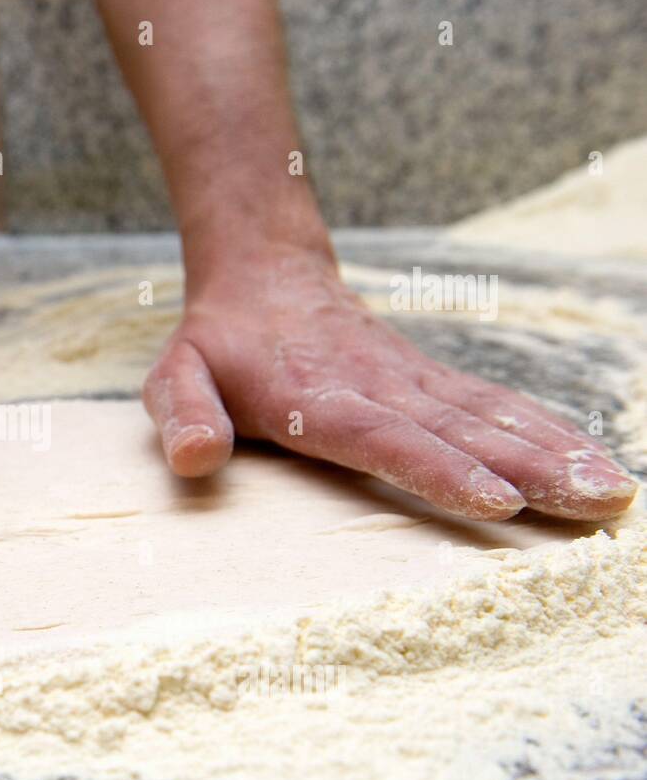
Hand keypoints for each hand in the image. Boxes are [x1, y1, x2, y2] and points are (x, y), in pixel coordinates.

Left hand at [144, 245, 637, 520]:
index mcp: (315, 400)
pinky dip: (548, 431)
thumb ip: (183, 416)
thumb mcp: (176, 377)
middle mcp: (378, 389)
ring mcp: (412, 382)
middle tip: (596, 504)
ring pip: (493, 416)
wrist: (263, 275)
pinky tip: (592, 460)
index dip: (440, 470)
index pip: (385, 438)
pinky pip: (495, 404)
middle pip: (462, 431)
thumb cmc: (217, 345)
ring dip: (557, 453)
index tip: (497, 502)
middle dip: (533, 469)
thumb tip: (194, 460)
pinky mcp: (431, 380)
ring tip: (614, 490)